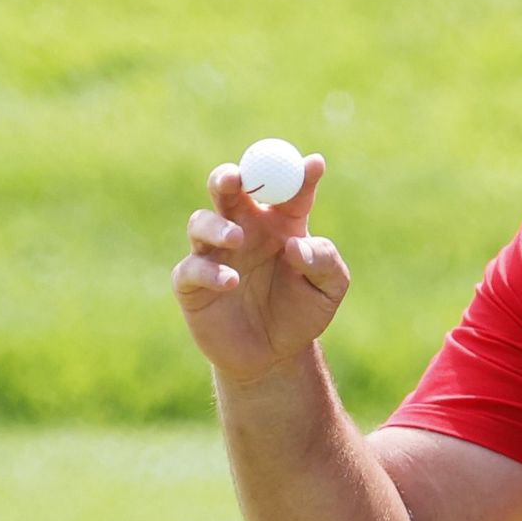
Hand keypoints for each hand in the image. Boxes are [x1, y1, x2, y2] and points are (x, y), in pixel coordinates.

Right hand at [172, 153, 350, 382]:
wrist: (274, 356)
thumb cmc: (304, 312)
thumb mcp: (330, 288)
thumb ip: (324, 261)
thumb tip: (296, 244)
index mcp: (282, 222)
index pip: (290, 189)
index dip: (301, 174)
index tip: (314, 165)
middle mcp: (245, 229)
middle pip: (229, 190)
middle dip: (228, 177)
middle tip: (237, 177)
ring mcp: (215, 254)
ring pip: (201, 221)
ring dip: (216, 225)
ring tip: (236, 239)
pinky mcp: (192, 284)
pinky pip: (191, 268)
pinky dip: (209, 271)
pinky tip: (231, 283)